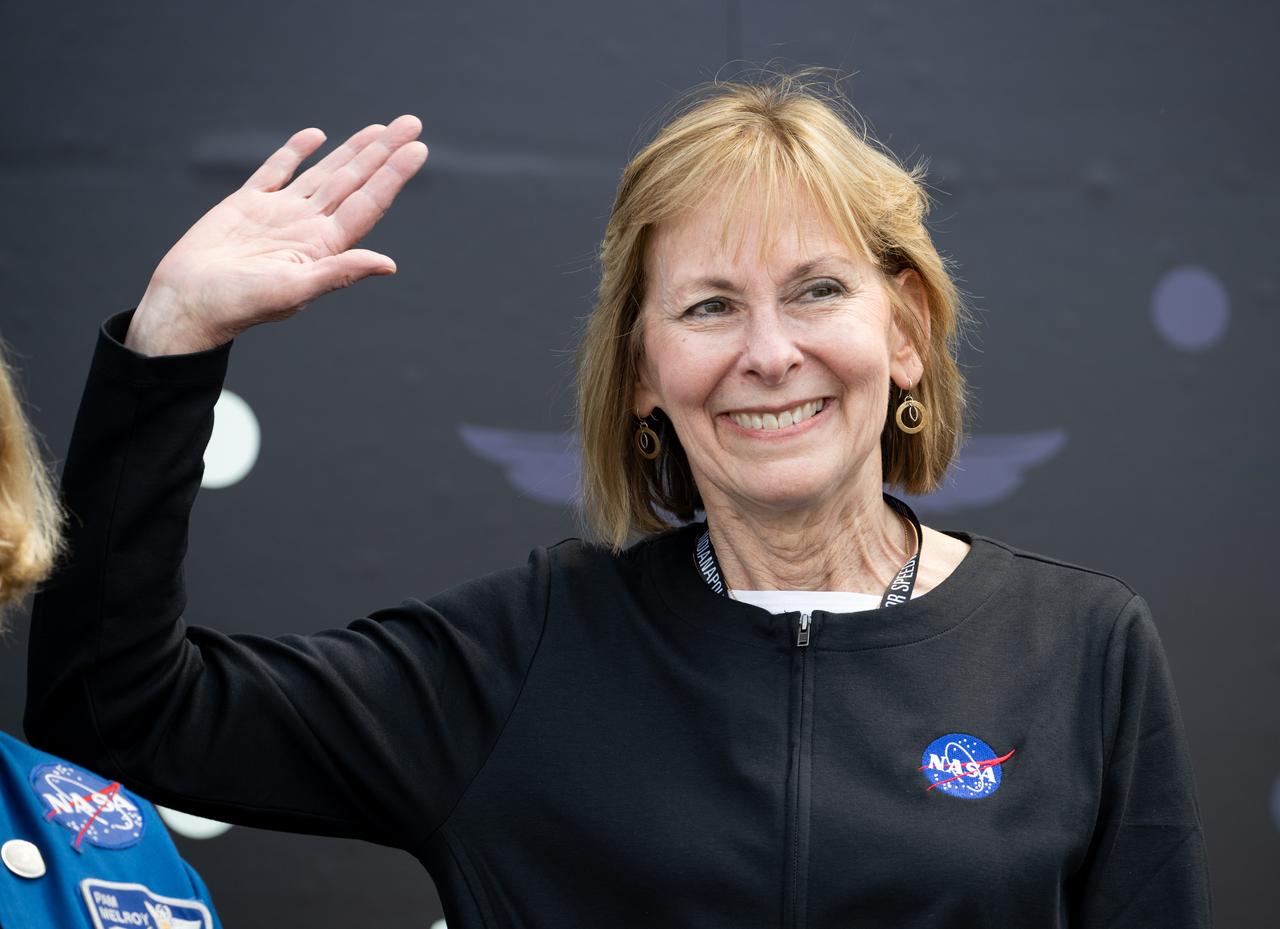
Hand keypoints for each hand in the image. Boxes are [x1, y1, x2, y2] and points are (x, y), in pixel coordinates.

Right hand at [126, 115, 427, 355]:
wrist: (188, 303)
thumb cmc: (239, 304)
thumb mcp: (295, 290)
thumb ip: (340, 272)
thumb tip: (389, 264)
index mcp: (323, 246)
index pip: (368, 203)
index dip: (394, 176)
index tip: (418, 150)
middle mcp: (308, 226)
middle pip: (354, 181)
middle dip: (383, 153)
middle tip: (413, 123)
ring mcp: (279, 213)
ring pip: (324, 172)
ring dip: (352, 151)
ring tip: (380, 129)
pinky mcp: (247, 204)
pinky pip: (276, 171)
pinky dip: (295, 152)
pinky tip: (316, 136)